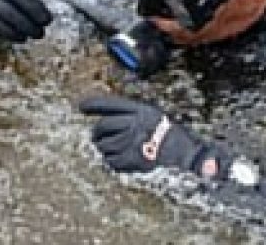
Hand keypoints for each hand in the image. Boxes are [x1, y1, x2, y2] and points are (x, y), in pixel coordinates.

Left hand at [79, 95, 228, 178]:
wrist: (185, 152)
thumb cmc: (168, 133)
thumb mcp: (152, 116)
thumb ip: (130, 115)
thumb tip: (105, 116)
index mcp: (141, 110)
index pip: (111, 104)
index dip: (94, 104)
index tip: (80, 105)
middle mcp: (135, 124)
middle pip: (103, 126)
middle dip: (96, 132)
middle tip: (96, 137)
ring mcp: (132, 142)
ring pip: (104, 145)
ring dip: (103, 148)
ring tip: (110, 149)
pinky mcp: (132, 160)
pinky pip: (111, 161)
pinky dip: (112, 161)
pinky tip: (119, 160)